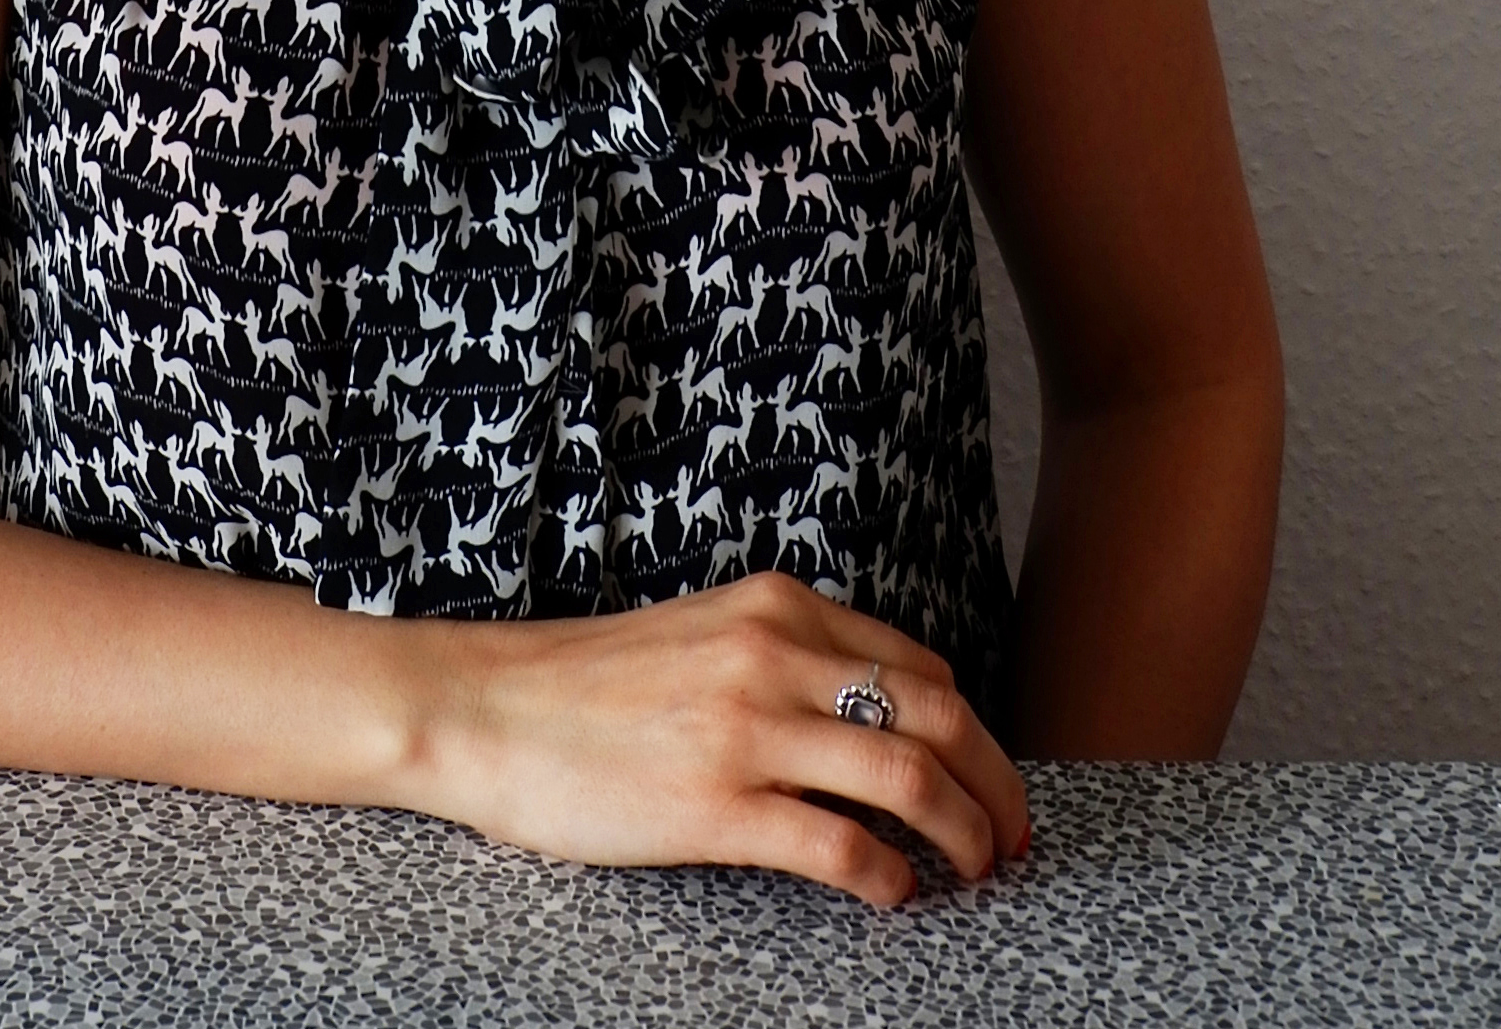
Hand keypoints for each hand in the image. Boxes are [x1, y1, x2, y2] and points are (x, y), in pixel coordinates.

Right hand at [409, 571, 1029, 908]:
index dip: (974, 735)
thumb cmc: (589, 684)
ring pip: (910, 779)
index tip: (990, 782)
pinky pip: (841, 845)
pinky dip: (889, 877)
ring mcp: (747, 729)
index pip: (922, 670)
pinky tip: (892, 894)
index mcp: (776, 607)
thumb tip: (880, 714)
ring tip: (972, 872)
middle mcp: (774, 654)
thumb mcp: (705, 633)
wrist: (487, 708)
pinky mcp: (717, 804)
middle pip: (939, 720)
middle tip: (1012, 840)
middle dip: (997, 787)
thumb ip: (787, 654)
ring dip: (964, 836)